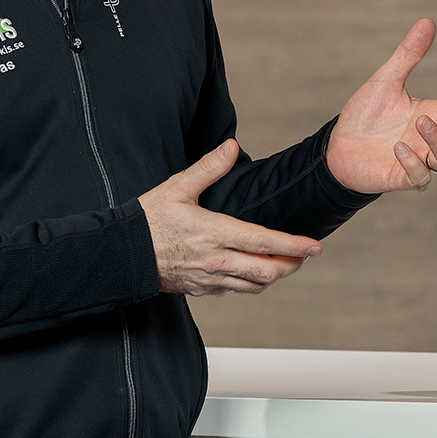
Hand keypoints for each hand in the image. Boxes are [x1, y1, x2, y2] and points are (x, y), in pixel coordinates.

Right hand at [140, 140, 323, 295]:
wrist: (122, 255)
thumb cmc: (147, 220)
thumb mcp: (177, 187)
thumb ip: (208, 168)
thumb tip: (231, 147)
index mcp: (214, 233)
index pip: (264, 242)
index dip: (294, 245)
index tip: (315, 246)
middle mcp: (216, 261)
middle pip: (267, 271)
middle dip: (292, 264)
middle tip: (305, 255)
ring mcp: (209, 279)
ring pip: (254, 286)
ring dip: (274, 277)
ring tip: (285, 264)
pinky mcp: (201, 290)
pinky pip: (235, 291)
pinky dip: (251, 283)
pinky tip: (252, 271)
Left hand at [325, 19, 436, 193]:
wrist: (337, 146)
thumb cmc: (366, 115)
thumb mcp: (386, 81)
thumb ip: (408, 55)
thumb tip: (428, 21)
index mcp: (433, 113)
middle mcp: (431, 139)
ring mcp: (420, 160)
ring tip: (421, 121)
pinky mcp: (403, 178)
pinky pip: (420, 177)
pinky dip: (413, 163)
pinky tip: (398, 148)